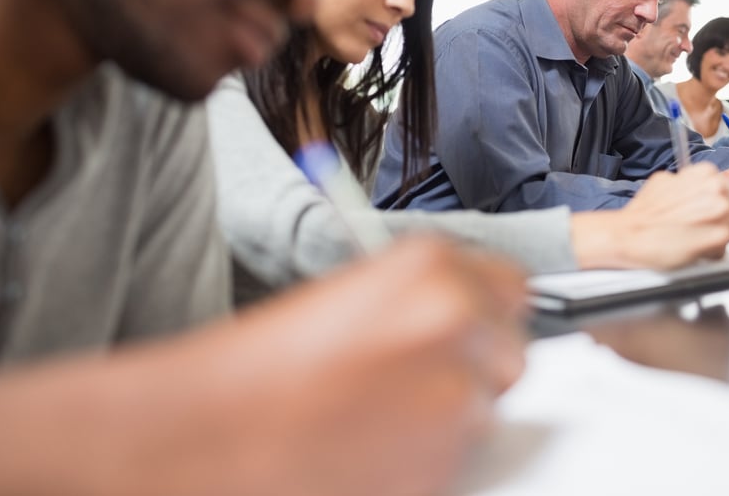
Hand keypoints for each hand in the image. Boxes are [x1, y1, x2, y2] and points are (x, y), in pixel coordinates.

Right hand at [229, 235, 528, 495]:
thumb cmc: (262, 369)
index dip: (485, 311)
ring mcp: (458, 393)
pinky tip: (377, 449)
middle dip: (476, 366)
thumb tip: (468, 316)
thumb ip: (422, 296)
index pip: (510, 286)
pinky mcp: (449, 462)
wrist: (217, 438)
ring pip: (487, 408)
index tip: (467, 328)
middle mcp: (455, 320)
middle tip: (415, 381)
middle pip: (511, 350)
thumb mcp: (351, 296)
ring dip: (451, 415)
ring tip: (380, 418)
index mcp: (430, 266)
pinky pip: (463, 457)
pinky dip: (432, 458)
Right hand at [570, 162, 728, 269]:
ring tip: (688, 238)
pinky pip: (725, 249)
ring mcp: (722, 211)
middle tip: (691, 229)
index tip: (697, 215)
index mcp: (706, 172)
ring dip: (713, 238)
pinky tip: (690, 249)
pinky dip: (710, 253)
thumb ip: (685, 184)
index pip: (725, 193)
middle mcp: (718, 187)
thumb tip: (694, 190)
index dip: (710, 207)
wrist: (629, 234)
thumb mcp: (663, 182)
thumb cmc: (644, 215)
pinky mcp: (721, 235)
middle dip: (715, 223)